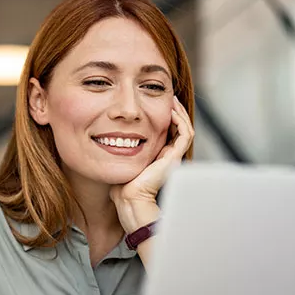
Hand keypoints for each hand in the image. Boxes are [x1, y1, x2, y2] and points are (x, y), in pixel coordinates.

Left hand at [110, 95, 194, 232]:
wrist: (129, 198)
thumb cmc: (121, 184)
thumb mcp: (121, 159)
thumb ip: (121, 149)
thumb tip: (108, 136)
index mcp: (158, 157)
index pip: (167, 132)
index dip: (165, 117)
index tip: (158, 104)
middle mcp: (168, 156)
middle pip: (178, 129)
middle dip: (175, 111)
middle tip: (169, 97)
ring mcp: (173, 157)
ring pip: (185, 129)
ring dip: (180, 113)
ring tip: (172, 100)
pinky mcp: (174, 158)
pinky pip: (185, 135)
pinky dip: (180, 121)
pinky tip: (171, 111)